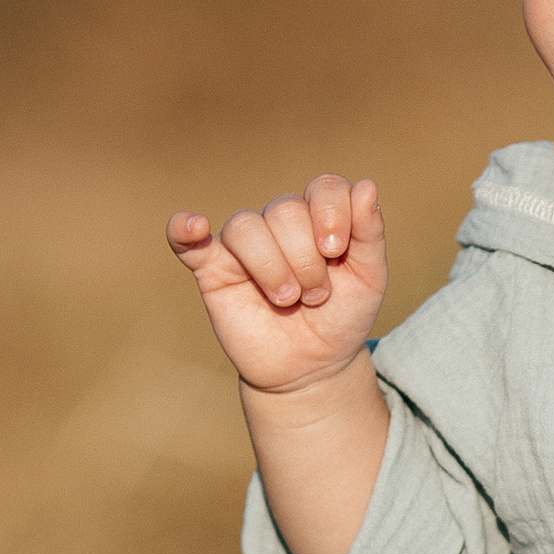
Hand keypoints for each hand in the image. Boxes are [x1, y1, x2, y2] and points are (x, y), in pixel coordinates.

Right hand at [168, 172, 387, 392]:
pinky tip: (193, 227)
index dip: (331, 213)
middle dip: (306, 260)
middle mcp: (279, 223)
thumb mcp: (370, 279)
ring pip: (246, 227)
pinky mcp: (213, 270)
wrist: (312, 369)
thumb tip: (366, 185)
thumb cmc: (341, 318)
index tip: (336, 252)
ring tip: (286, 300)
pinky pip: (186, 241)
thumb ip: (370, 233)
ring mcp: (244, 246)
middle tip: (315, 297)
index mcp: (318, 216)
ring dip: (272, 268)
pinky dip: (183, 229)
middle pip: (285, 210)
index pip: (323, 187)